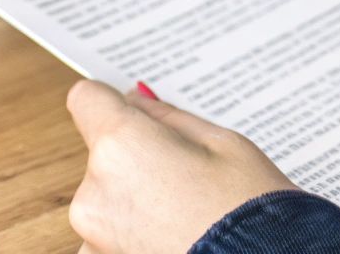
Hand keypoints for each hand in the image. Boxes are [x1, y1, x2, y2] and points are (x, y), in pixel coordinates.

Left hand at [66, 80, 294, 253]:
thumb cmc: (252, 213)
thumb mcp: (223, 145)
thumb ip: (169, 120)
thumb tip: (139, 103)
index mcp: (121, 145)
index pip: (87, 99)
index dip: (111, 103)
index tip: (133, 114)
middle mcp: (95, 191)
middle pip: (102, 156)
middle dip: (136, 161)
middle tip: (187, 179)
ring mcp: (93, 235)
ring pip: (107, 201)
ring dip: (135, 205)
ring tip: (186, 218)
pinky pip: (108, 238)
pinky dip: (134, 238)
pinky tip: (175, 241)